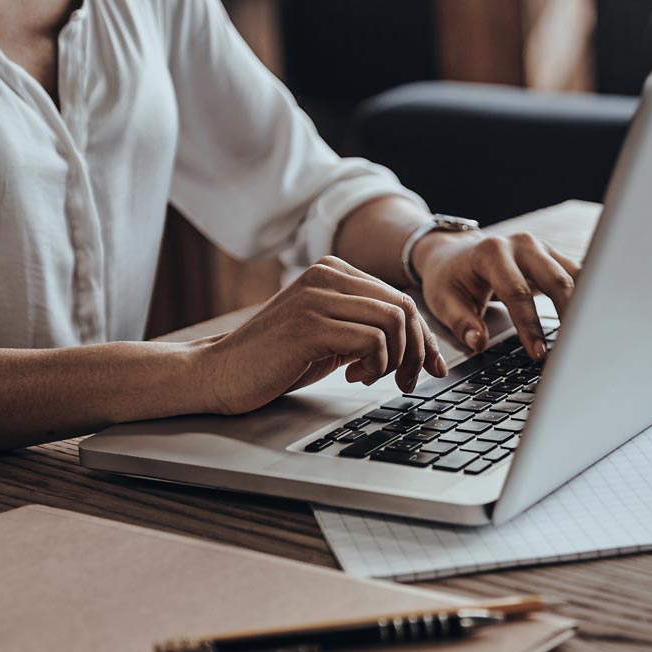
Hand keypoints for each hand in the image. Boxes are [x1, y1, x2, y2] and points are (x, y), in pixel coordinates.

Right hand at [193, 256, 446, 414]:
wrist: (220, 372)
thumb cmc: (277, 358)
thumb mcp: (331, 334)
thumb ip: (367, 327)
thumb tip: (422, 344)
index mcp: (333, 270)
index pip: (399, 297)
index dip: (423, 336)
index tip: (431, 366)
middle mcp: (326, 274)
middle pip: (404, 306)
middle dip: (417, 350)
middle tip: (408, 381)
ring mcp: (317, 297)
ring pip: (394, 321)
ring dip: (396, 359)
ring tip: (374, 377)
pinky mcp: (310, 325)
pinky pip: (372, 340)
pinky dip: (376, 365)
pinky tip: (353, 377)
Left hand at [413, 231, 581, 360]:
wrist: (453, 254)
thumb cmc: (449, 278)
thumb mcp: (444, 300)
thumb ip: (461, 322)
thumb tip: (478, 343)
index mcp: (491, 253)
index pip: (517, 292)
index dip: (529, 325)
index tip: (538, 353)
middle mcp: (520, 244)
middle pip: (556, 279)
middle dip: (567, 315)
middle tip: (571, 348)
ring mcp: (540, 248)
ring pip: (574, 275)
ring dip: (582, 306)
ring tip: (586, 337)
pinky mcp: (552, 256)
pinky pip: (577, 275)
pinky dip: (584, 298)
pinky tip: (589, 320)